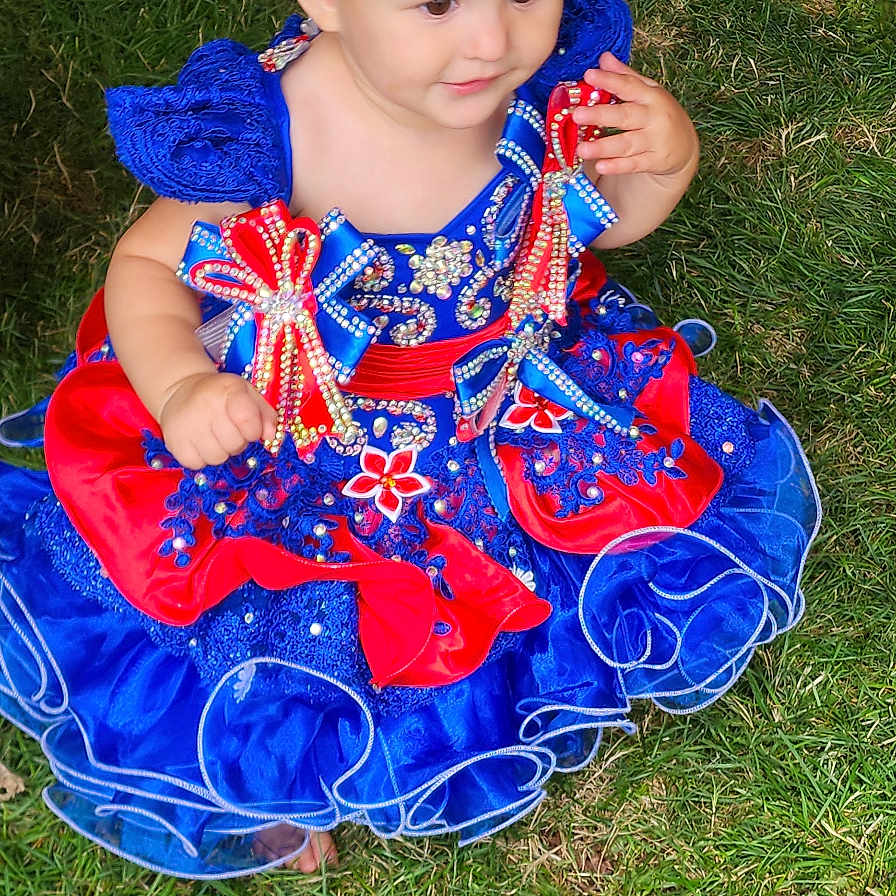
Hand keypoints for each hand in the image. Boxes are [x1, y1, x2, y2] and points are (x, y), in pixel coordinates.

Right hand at [158, 372, 277, 468]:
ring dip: (220, 452)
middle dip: (237, 442)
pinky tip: (200, 443)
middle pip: (234, 444)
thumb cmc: (222, 396)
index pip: (248, 421)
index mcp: (228, 390)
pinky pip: (196, 464)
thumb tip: (270, 437)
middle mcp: (205, 405)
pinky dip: (202, 458)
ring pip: (216, 458)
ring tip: (215, 437)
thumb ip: (266, 415)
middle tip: (229, 431)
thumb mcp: (249, 394)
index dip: (253, 431)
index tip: (249, 428)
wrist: (181, 390)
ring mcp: (186, 424)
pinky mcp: (173, 441)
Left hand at [573, 52, 698, 178]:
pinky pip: (633, 164)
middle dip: (600, 115)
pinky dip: (617, 166)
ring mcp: (654, 140)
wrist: (684, 147)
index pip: (628, 86)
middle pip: (625, 115)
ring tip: (581, 149)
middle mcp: (653, 117)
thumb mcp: (648, 92)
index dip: (609, 80)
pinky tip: (600, 165)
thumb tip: (604, 58)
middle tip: (578, 115)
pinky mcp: (654, 161)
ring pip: (626, 143)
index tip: (589, 75)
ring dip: (604, 147)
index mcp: (650, 96)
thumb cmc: (659, 115)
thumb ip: (625, 77)